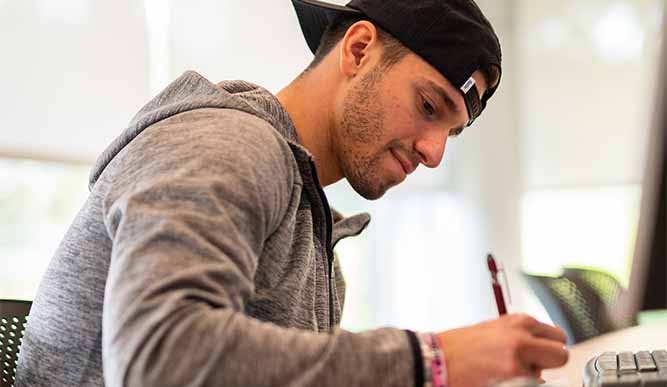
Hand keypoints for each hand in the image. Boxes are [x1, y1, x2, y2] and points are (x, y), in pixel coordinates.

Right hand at [436, 314, 568, 386]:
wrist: (438, 359)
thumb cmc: (460, 345)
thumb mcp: (495, 329)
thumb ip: (520, 334)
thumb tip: (539, 346)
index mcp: (520, 321)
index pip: (557, 335)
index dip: (549, 346)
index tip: (541, 351)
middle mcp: (523, 338)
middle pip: (561, 354)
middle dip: (550, 362)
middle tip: (533, 364)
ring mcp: (520, 361)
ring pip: (544, 374)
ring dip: (531, 374)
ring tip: (506, 370)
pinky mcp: (515, 381)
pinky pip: (532, 384)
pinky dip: (521, 384)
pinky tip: (501, 378)